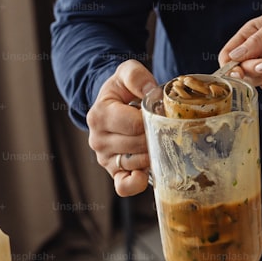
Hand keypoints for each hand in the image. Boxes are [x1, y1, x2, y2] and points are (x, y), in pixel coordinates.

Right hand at [86, 60, 156, 196]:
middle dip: (155, 137)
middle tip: (163, 129)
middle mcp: (98, 140)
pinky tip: (146, 173)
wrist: (111, 106)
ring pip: (135, 163)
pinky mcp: (113, 173)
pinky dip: (136, 183)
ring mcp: (104, 159)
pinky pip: (124, 186)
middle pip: (137, 145)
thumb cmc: (122, 92)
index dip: (154, 121)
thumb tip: (152, 92)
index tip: (160, 114)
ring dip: (152, 155)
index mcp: (99, 115)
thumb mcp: (126, 74)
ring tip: (156, 142)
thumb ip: (137, 76)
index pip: (135, 124)